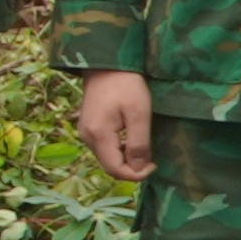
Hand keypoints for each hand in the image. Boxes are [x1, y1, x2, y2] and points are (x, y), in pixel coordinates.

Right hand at [75, 68, 153, 183]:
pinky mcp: (88, 128)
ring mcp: (85, 133)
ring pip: (107, 158)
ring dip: (126, 159)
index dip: (136, 174)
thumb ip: (139, 143)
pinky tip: (130, 139)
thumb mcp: (139, 113)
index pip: (115, 169)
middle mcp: (87, 138)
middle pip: (109, 166)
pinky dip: (119, 150)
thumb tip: (139, 168)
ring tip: (143, 146)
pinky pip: (104, 148)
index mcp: (99, 135)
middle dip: (132, 168)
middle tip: (152, 158)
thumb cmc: (126, 86)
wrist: (106, 65)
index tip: (154, 164)